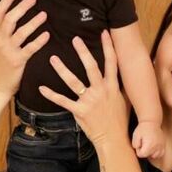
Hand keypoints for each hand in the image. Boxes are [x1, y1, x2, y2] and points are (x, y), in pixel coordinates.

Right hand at [0, 0, 49, 99]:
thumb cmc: (2, 65)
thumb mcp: (0, 46)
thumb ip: (6, 33)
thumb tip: (14, 17)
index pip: (0, 12)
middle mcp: (2, 41)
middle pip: (10, 18)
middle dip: (21, 6)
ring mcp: (9, 51)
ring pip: (21, 32)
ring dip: (33, 22)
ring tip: (44, 14)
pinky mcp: (18, 62)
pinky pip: (29, 49)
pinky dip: (38, 41)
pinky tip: (47, 35)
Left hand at [38, 31, 128, 147]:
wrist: (113, 139)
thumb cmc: (120, 121)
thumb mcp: (125, 101)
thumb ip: (122, 86)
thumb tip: (129, 75)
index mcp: (112, 87)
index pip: (111, 62)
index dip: (108, 46)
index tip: (103, 32)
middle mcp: (101, 91)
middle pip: (91, 67)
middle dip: (83, 52)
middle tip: (75, 38)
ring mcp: (89, 101)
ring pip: (73, 81)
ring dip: (62, 69)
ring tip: (53, 58)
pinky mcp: (79, 111)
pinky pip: (63, 101)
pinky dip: (51, 95)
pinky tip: (42, 88)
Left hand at [132, 120, 164, 159]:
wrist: (151, 122)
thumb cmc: (142, 129)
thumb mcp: (135, 136)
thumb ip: (135, 145)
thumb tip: (138, 150)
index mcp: (149, 144)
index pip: (142, 155)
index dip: (138, 150)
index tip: (139, 144)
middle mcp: (156, 146)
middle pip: (148, 156)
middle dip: (144, 151)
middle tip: (143, 143)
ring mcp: (161, 146)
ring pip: (155, 156)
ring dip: (150, 153)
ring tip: (148, 146)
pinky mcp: (164, 144)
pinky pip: (161, 153)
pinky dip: (157, 153)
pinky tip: (153, 148)